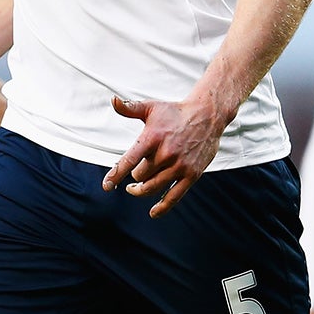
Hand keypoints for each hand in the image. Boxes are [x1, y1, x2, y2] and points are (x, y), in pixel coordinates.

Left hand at [102, 93, 228, 217]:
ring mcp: (179, 165)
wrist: (207, 116)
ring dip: (142, 189)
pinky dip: (162, 207)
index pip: (129, 160)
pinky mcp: (192, 174)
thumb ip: (130, 108)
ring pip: (153, 187)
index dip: (116, 174)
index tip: (107, 186)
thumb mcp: (152, 107)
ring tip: (135, 187)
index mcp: (152, 138)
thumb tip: (113, 100)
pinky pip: (174, 196)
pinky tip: (153, 212)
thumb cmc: (175, 112)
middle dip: (136, 174)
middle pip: (140, 175)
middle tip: (140, 167)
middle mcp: (165, 153)